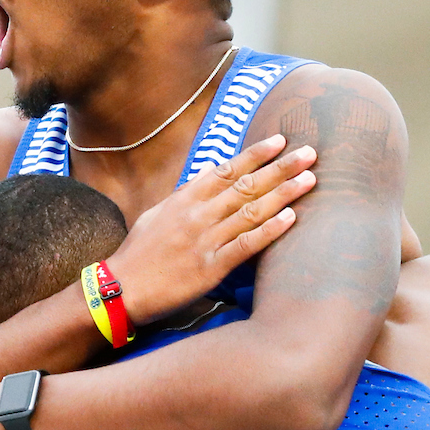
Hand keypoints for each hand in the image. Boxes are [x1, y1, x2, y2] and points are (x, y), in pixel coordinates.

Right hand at [108, 135, 315, 325]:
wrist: (120, 289)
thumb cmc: (139, 254)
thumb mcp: (158, 214)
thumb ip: (186, 193)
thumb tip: (209, 171)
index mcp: (185, 198)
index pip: (226, 169)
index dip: (255, 153)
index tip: (280, 140)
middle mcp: (198, 214)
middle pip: (246, 184)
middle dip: (280, 167)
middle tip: (309, 152)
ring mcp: (205, 240)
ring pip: (251, 211)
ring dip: (283, 193)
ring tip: (309, 179)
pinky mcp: (210, 268)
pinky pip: (245, 244)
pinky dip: (269, 230)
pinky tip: (291, 219)